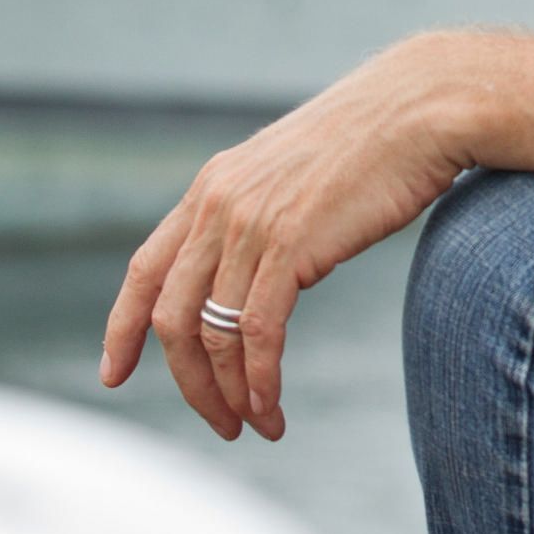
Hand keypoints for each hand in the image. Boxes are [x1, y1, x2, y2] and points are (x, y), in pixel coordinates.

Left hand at [100, 31, 482, 439]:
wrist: (419, 108)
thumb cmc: (371, 144)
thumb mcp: (290, 175)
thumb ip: (258, 216)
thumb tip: (255, 272)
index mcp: (211, 188)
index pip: (144, 269)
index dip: (121, 328)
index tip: (113, 375)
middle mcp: (217, 206)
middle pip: (170, 316)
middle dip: (188, 382)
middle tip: (219, 421)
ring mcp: (250, 224)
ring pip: (211, 334)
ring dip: (228, 393)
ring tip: (255, 425)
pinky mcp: (290, 243)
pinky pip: (257, 332)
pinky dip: (259, 381)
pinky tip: (271, 406)